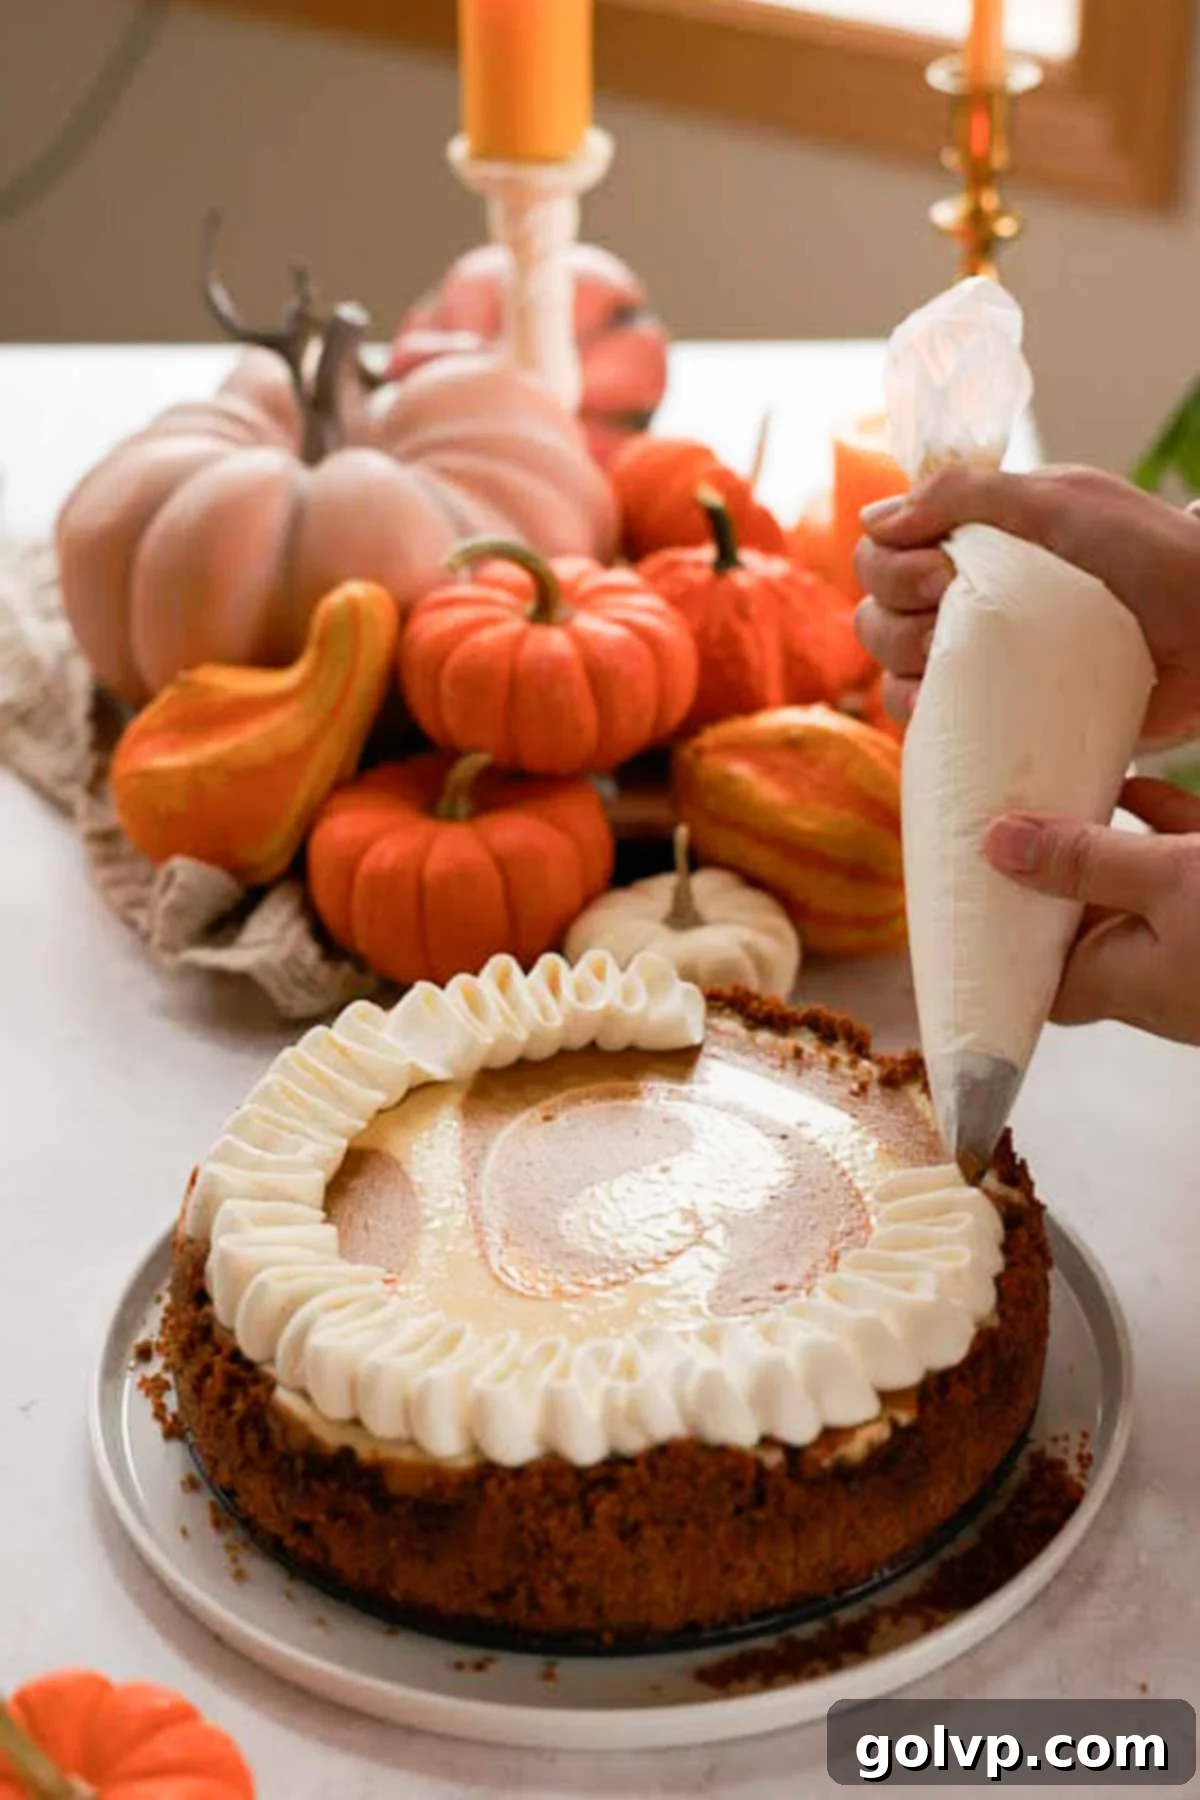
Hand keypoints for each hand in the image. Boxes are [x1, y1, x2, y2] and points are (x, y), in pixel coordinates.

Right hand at [854, 465, 1199, 743]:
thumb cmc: (1152, 559)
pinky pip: (927, 722)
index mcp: (973, 544)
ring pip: (890, 669)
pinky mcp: (997, 714)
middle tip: (952, 609)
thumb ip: (967, 494)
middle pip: (876, 614)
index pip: (884, 551)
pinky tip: (947, 707)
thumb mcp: (1061, 502)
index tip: (939, 571)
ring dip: (903, 664)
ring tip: (957, 663)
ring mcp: (980, 662)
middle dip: (895, 615)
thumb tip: (873, 517)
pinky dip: (920, 714)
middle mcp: (965, 601)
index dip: (889, 565)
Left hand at [983, 778, 1199, 1044]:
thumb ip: (1087, 862)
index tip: (967, 902)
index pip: (1041, 988)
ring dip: (1100, 852)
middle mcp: (1161, 976)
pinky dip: (1155, 829)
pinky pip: (1182, 871)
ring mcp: (1199, 946)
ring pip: (1134, 898)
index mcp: (1127, 984)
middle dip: (1048, 883)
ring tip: (1055, 800)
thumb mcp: (1170, 880)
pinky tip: (1131, 785)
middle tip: (1004, 829)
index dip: (1003, 955)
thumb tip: (996, 844)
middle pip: (1083, 933)